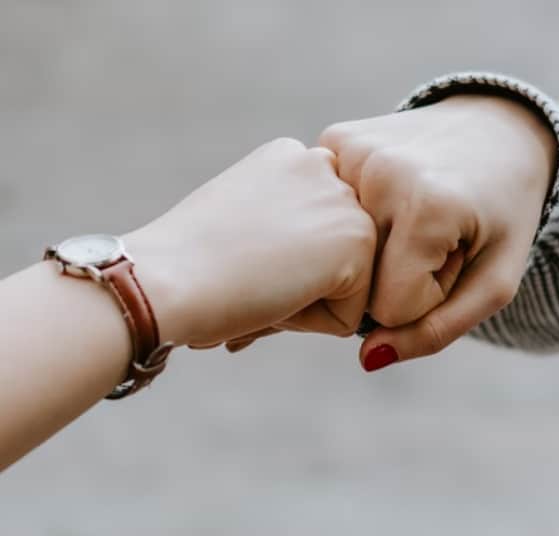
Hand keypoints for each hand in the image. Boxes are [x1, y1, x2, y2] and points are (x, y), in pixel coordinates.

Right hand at [123, 138, 375, 348]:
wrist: (166, 277)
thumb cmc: (185, 263)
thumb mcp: (241, 220)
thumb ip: (284, 226)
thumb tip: (315, 266)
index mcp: (290, 156)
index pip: (316, 231)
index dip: (282, 262)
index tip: (242, 260)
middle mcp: (324, 165)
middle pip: (335, 256)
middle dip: (300, 282)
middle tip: (249, 277)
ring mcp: (345, 200)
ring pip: (347, 285)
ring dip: (306, 303)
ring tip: (260, 284)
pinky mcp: (359, 240)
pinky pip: (351, 314)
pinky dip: (312, 324)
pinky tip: (275, 297)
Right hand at [320, 95, 556, 368]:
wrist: (499, 129)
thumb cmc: (503, 213)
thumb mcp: (495, 282)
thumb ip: (437, 330)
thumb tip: (368, 359)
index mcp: (428, 205)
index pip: (390, 307)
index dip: (425, 297)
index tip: (452, 259)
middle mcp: (379, 171)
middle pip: (358, 279)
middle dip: (395, 274)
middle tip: (434, 238)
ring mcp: (349, 150)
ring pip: (337, 249)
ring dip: (373, 248)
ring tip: (412, 215)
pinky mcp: (332, 139)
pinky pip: (327, 212)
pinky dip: (355, 216)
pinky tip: (387, 195)